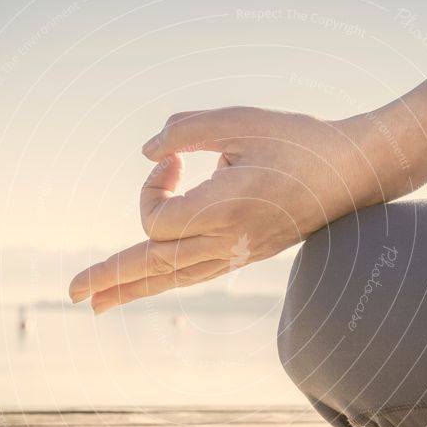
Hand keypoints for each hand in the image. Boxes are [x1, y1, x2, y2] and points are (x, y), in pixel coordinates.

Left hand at [68, 106, 391, 313]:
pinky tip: (148, 283)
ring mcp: (240, 255)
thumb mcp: (242, 122)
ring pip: (174, 279)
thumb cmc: (301, 142)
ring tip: (98, 305)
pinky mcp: (248, 254)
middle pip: (155, 267)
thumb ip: (187, 131)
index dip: (150, 189)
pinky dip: (164, 280)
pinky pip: (195, 275)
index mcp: (228, 212)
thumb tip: (148, 152)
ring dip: (132, 289)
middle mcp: (231, 243)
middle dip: (110, 277)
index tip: (173, 162)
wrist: (355, 173)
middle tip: (71, 295)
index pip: (158, 221)